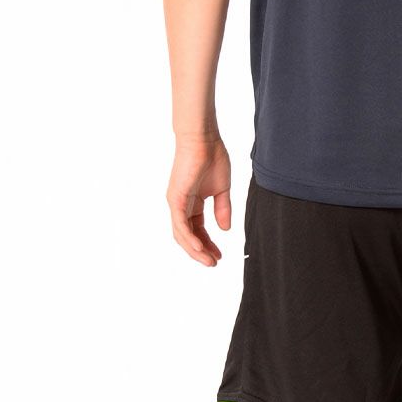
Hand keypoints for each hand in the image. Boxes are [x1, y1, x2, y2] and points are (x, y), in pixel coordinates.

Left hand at [167, 134, 231, 266]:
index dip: (208, 243)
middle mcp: (181, 205)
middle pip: (189, 235)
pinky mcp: (176, 198)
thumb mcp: (222, 188)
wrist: (204, 138)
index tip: (219, 255)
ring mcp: (177, 202)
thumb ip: (223, 208)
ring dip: (195, 249)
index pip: (198, 229)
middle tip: (214, 262)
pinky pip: (180, 224)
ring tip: (209, 260)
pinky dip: (189, 238)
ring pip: (182, 234)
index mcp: (192, 202)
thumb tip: (225, 229)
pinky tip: (199, 247)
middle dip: (201, 251)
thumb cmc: (212, 156)